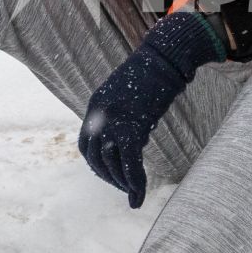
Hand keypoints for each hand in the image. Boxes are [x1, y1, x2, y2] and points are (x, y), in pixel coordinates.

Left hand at [78, 11, 227, 207]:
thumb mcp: (129, 95)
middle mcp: (99, 115)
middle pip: (96, 157)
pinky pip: (131, 162)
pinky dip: (135, 182)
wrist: (165, 57)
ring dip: (122, 182)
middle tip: (125, 188)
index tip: (111, 175)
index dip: (96, 165)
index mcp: (95, 107)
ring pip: (112, 163)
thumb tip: (132, 139)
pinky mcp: (132, 126)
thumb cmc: (153, 74)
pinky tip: (139, 195)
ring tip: (133, 193)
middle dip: (109, 177)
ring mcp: (114, 121)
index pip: (86, 145)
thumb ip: (122, 116)